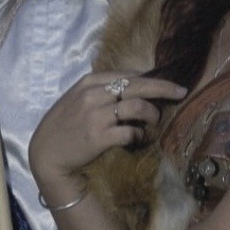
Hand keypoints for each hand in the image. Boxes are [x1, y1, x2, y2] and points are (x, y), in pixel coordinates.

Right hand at [29, 72, 186, 190]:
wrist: (47, 154)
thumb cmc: (63, 125)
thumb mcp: (77, 98)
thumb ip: (101, 89)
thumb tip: (134, 83)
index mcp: (89, 82)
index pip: (128, 75)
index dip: (152, 79)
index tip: (168, 84)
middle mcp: (93, 95)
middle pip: (138, 86)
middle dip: (164, 88)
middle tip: (182, 92)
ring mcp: (96, 115)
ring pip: (138, 107)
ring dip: (152, 115)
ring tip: (154, 121)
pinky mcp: (100, 136)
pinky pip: (131, 131)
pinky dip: (140, 135)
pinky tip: (138, 138)